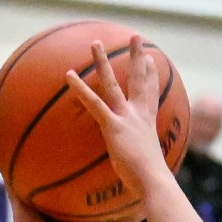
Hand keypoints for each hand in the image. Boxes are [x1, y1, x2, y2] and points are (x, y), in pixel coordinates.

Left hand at [65, 36, 173, 198]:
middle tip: (135, 37)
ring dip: (102, 61)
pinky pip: (94, 103)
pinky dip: (80, 89)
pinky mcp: (113, 126)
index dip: (151, 76)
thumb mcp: (148, 169)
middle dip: (137, 56)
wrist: (154, 182)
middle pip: (138, 79)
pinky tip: (68, 76)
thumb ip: (141, 165)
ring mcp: (126, 118)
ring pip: (112, 83)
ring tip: (94, 43)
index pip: (150, 94)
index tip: (151, 60)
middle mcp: (139, 115)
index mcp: (148, 123)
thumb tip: (141, 182)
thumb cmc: (151, 183)